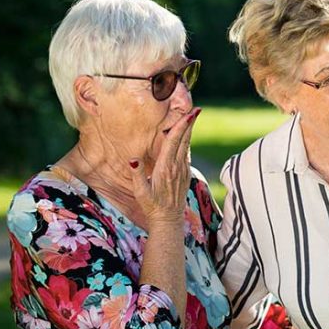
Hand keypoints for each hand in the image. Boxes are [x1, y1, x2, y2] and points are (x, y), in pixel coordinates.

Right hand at [129, 108, 200, 226]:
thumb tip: (133, 159)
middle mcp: (177, 167)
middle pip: (185, 140)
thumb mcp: (140, 192)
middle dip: (190, 124)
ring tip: (193, 116)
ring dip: (190, 131)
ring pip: (187, 146)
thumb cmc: (151, 205)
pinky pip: (187, 153)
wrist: (168, 219)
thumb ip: (137, 175)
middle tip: (196, 109)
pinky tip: (187, 135)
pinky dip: (187, 141)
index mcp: (166, 168)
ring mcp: (183, 170)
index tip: (189, 115)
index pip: (174, 142)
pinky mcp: (186, 173)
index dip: (181, 127)